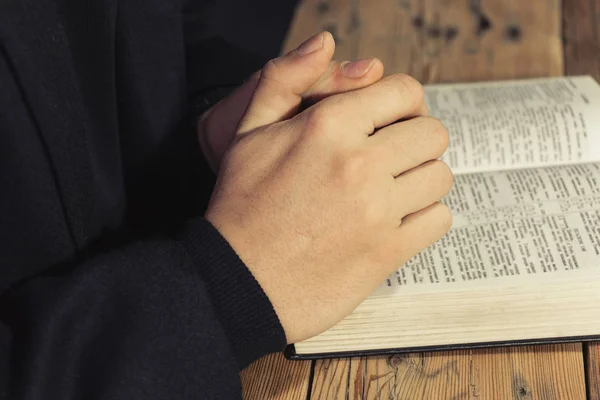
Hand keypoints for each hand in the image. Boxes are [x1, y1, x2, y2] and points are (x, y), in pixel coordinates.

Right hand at [205, 33, 453, 343]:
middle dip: (415, 140)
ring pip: (440, 177)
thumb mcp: (247, 131)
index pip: (405, 92)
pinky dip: (425, 217)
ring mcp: (377, 211)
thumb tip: (324, 41)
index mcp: (329, 127)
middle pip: (432, 133)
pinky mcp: (387, 252)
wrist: (238, 280)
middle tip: (393, 155)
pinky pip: (438, 220)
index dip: (403, 103)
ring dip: (421, 179)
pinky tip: (397, 219)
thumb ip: (285, 78)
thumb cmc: (241, 207)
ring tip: (394, 188)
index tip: (393, 120)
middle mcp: (359, 164)